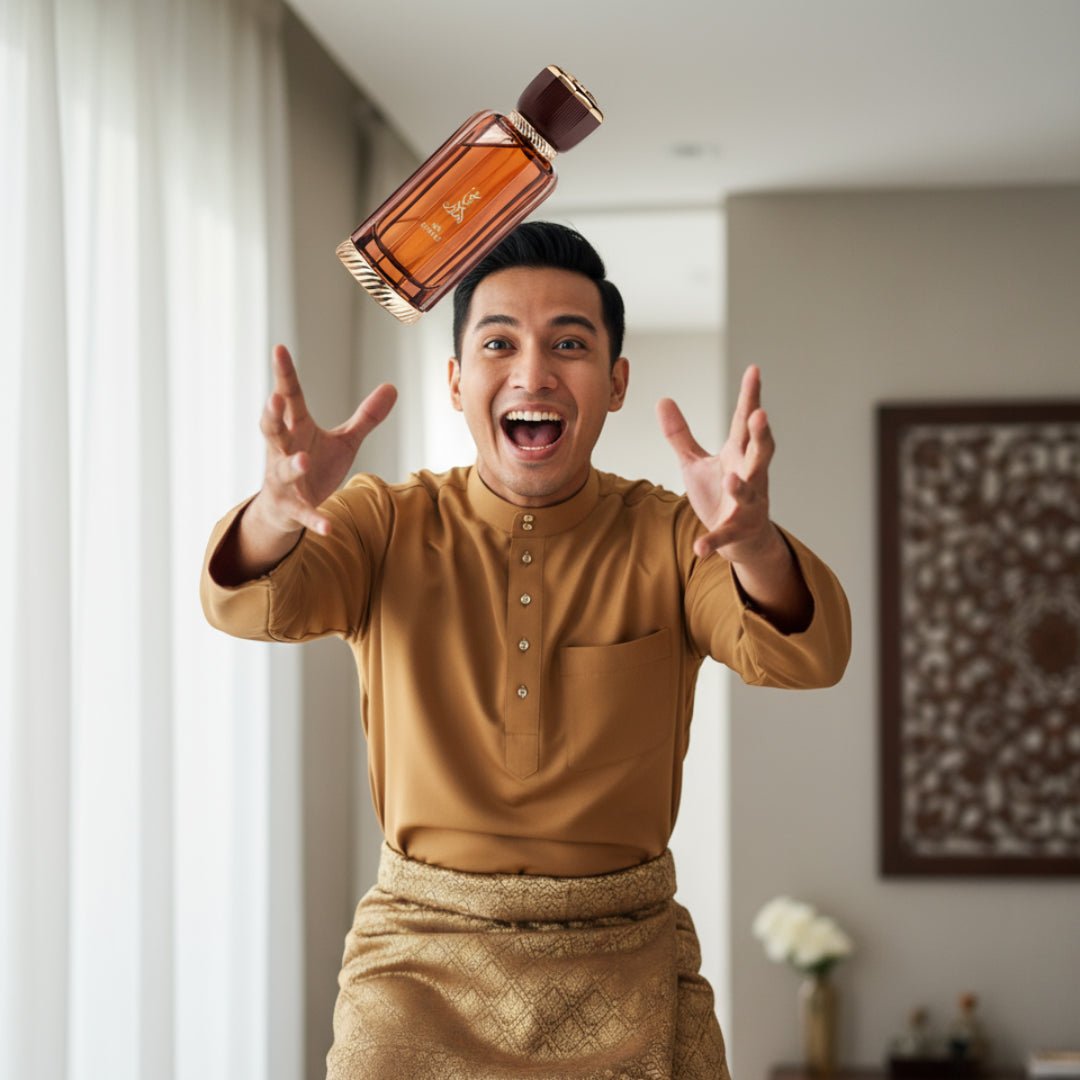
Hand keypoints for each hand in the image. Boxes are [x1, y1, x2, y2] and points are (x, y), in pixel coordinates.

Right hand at [253, 344, 396, 537]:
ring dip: (294, 465)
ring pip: (284, 470)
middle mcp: (283, 451)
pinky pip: (303, 514)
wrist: (286, 510)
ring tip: (305, 459)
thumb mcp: (344, 440)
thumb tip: (393, 386)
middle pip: (273, 430)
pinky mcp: (292, 508)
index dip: (284, 375)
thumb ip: (366, 417)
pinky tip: (329, 527)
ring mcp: (284, 481)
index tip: (279, 349)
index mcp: (296, 429)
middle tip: (274, 399)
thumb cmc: (314, 466)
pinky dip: (314, 519)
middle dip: (272, 416)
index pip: (290, 398)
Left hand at [657, 364, 775, 561]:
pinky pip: (724, 536)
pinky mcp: (736, 530)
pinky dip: (713, 541)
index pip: (744, 422)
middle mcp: (750, 476)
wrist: (741, 539)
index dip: (750, 397)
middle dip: (761, 435)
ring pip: (748, 493)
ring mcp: (747, 505)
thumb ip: (680, 434)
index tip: (754, 370)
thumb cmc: (720, 493)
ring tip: (730, 479)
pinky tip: (699, 548)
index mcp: (739, 455)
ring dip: (740, 487)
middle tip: (760, 415)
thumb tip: (663, 399)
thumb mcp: (696, 462)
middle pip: (760, 452)